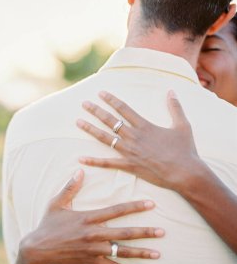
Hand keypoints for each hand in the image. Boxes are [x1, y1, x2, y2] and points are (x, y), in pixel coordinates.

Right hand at [20, 170, 164, 263]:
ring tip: (157, 253)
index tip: (151, 204)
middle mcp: (94, 234)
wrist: (37, 250)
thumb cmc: (48, 225)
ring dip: (140, 252)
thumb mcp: (57, 204)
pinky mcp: (90, 262)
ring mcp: (93, 250)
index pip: (116, 211)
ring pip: (121, 251)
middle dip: (145, 232)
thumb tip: (80, 170)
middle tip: (162, 232)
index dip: (135, 206)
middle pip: (124, 232)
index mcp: (88, 218)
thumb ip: (70, 187)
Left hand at [77, 90, 200, 191]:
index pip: (124, 109)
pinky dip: (94, 161)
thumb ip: (175, 107)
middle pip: (111, 121)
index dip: (111, 100)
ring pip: (105, 138)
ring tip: (78, 122)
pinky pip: (108, 163)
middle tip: (84, 103)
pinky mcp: (129, 166)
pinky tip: (81, 158)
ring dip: (91, 129)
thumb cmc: (185, 150)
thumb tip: (171, 91)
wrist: (184, 172)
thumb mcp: (183, 125)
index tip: (100, 93)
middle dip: (96, 111)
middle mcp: (134, 137)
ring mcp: (130, 152)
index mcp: (145, 126)